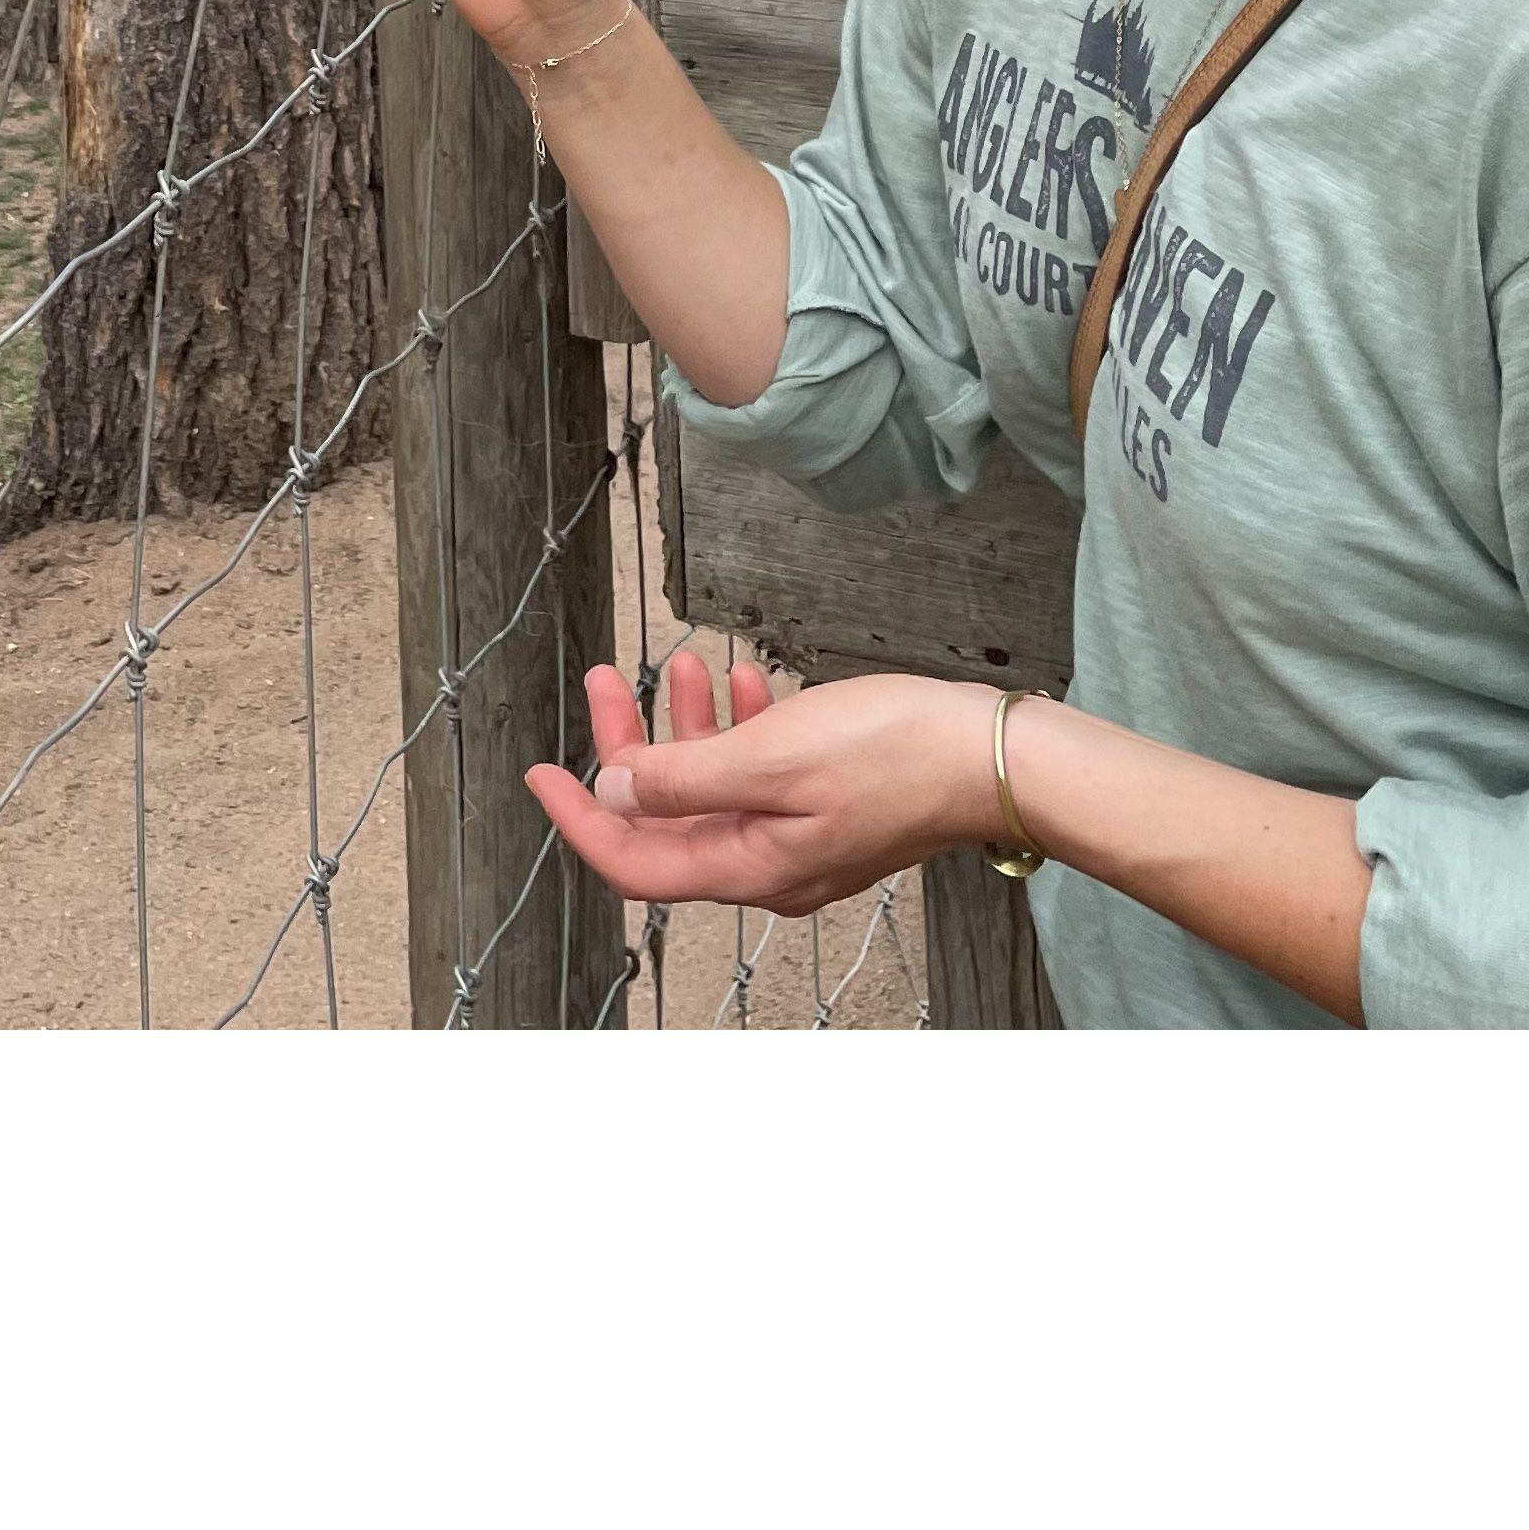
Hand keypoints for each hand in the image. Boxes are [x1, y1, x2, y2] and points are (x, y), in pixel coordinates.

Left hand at [527, 652, 998, 918]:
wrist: (988, 754)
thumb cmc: (895, 755)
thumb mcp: (770, 757)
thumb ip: (685, 779)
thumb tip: (616, 793)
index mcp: (747, 866)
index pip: (634, 860)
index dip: (579, 818)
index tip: (540, 775)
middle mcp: (767, 862)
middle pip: (666, 815)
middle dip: (630, 745)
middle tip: (608, 679)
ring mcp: (798, 836)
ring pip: (712, 786)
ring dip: (685, 725)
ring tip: (681, 663)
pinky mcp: (824, 805)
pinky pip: (757, 771)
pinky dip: (739, 726)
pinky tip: (744, 681)